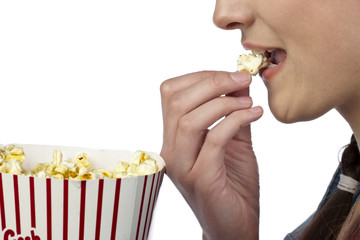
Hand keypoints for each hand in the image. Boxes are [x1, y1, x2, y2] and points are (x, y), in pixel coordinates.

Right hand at [160, 71, 262, 239]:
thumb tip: (240, 81)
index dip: (200, 77)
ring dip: (224, 102)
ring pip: (190, 119)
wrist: (235, 227)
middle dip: (212, 82)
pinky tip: (254, 115)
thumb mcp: (234, 141)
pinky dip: (236, 120)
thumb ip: (233, 113)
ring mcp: (182, 166)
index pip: (171, 93)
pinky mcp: (200, 178)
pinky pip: (214, 139)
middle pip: (176, 101)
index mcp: (174, 138)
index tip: (231, 74)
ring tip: (248, 101)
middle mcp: (171, 150)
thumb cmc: (233, 185)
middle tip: (242, 79)